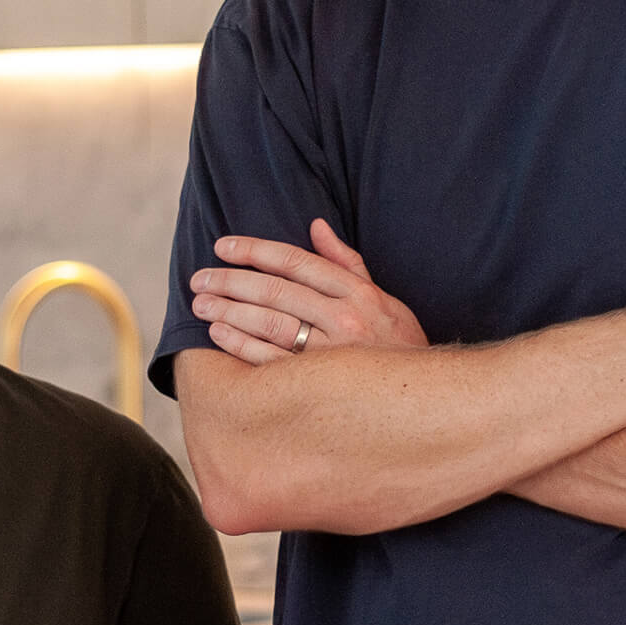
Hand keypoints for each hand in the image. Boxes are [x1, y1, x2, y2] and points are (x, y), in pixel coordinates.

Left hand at [191, 219, 427, 364]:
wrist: (425, 399)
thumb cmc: (398, 344)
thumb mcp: (382, 297)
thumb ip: (346, 262)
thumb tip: (316, 226)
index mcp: (358, 293)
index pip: (297, 262)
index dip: (255, 251)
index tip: (223, 247)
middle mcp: (345, 319)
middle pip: (276, 291)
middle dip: (231, 281)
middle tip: (200, 278)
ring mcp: (332, 354)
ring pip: (270, 325)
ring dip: (229, 311)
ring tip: (201, 304)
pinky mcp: (320, 386)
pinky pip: (271, 362)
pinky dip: (241, 346)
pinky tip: (218, 334)